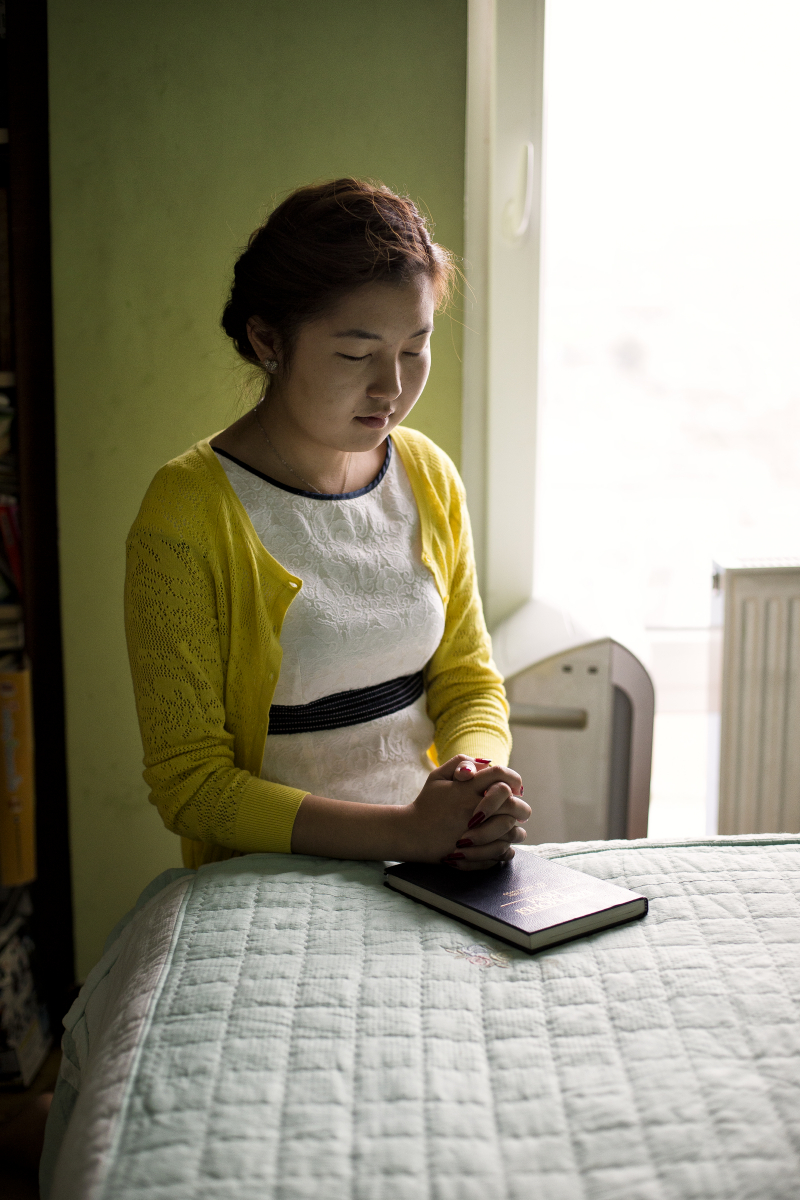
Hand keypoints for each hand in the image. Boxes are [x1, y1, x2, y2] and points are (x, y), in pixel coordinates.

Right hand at [403, 755, 529, 868]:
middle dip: (522, 808)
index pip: (501, 776)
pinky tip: (505, 846)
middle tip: (522, 812)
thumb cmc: (426, 804)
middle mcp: (472, 808)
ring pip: (511, 829)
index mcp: (466, 788)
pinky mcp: (473, 852)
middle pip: (513, 804)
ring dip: (518, 830)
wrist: (410, 833)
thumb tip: (487, 762)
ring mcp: (474, 832)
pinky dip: (507, 849)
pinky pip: (502, 851)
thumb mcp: (437, 776)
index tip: (515, 789)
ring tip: (516, 831)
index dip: (514, 780)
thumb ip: (461, 763)